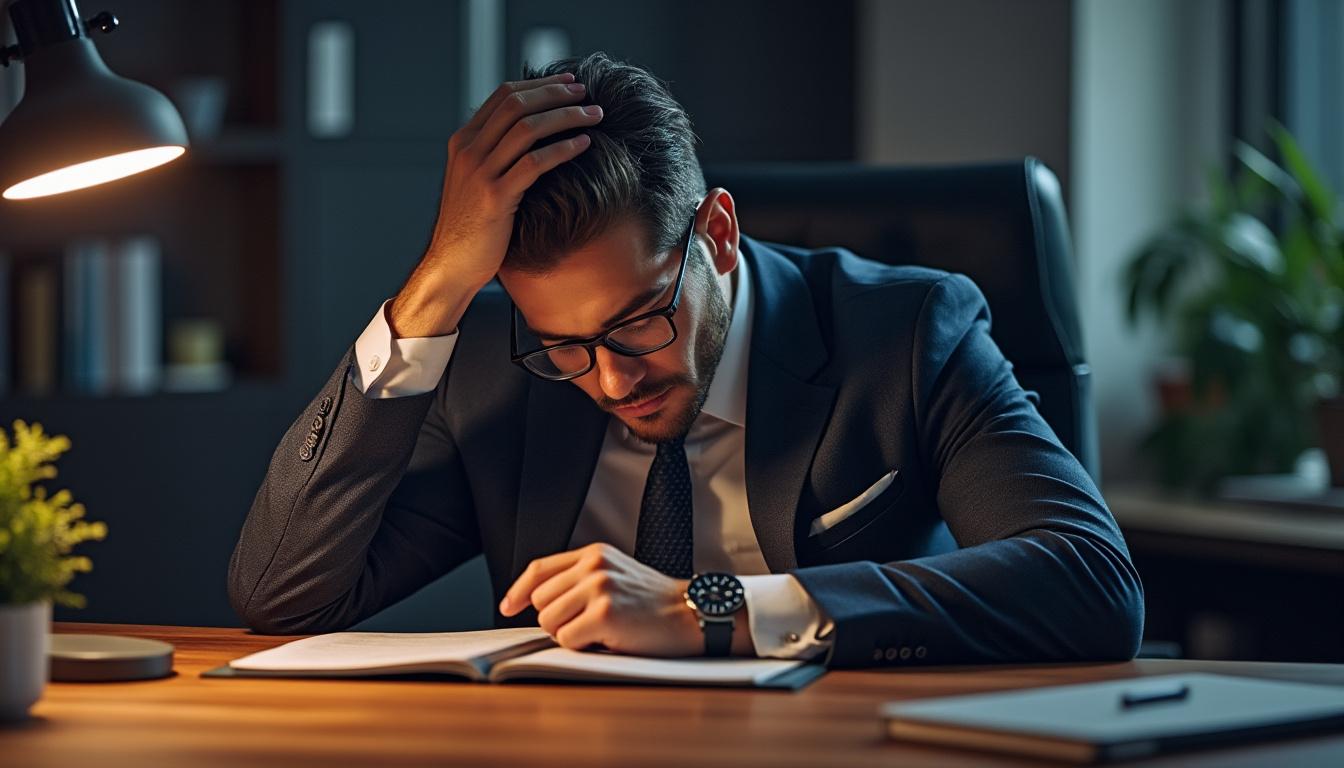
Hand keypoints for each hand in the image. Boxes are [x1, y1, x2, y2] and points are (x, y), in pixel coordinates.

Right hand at [388, 73, 603, 337]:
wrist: (452, 265)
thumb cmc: (472, 228)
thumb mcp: (476, 182)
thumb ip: (494, 155)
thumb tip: (529, 136)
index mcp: (463, 141)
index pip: (504, 95)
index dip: (540, 84)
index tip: (568, 82)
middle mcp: (468, 150)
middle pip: (518, 104)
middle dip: (557, 94)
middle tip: (587, 94)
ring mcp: (480, 172)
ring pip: (528, 128)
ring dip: (567, 116)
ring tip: (595, 116)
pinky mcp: (495, 197)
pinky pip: (535, 163)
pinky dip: (563, 148)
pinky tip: (585, 144)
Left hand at [500, 543, 704, 655]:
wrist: (691, 613)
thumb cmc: (655, 602)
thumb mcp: (616, 573)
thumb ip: (581, 578)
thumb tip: (539, 603)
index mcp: (594, 553)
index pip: (539, 569)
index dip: (518, 591)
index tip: (508, 606)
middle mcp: (594, 566)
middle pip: (541, 600)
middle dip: (556, 619)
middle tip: (586, 624)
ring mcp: (599, 588)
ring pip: (550, 622)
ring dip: (569, 634)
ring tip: (600, 631)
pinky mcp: (604, 614)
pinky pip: (568, 640)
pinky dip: (583, 647)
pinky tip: (609, 639)